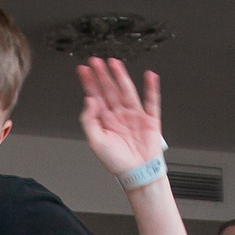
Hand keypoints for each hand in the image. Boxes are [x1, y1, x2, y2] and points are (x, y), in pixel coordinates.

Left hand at [74, 57, 164, 180]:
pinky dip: (152, 88)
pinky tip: (150, 76)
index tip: (83, 69)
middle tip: (95, 61)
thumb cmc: (117, 162)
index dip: (89, 82)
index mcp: (106, 121)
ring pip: (127, 90)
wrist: (137, 173)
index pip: (95, 96)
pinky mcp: (150, 120)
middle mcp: (119, 115)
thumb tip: (89, 100)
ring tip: (114, 62)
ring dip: (121, 76)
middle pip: (109, 90)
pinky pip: (152, 101)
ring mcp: (135, 116)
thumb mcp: (96, 142)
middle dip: (102, 75)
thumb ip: (89, 120)